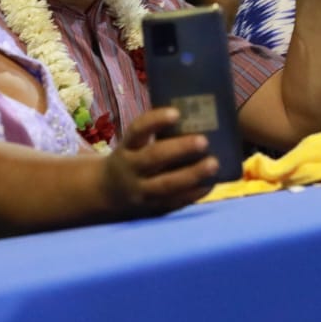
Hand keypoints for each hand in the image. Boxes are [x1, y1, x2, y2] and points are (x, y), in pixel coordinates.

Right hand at [99, 107, 216, 215]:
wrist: (107, 193)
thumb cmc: (132, 158)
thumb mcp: (133, 145)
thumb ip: (155, 133)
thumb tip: (194, 113)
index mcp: (127, 147)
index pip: (137, 131)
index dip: (155, 121)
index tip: (176, 113)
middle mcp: (131, 169)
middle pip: (153, 157)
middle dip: (179, 149)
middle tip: (204, 141)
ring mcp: (141, 191)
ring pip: (166, 184)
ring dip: (192, 174)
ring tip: (214, 164)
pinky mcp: (152, 208)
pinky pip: (174, 202)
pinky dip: (194, 193)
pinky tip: (210, 183)